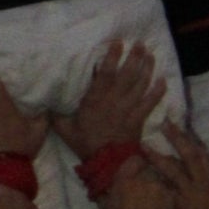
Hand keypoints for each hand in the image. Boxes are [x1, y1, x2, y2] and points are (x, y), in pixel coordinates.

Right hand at [58, 35, 165, 163]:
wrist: (107, 165)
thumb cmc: (85, 143)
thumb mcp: (64, 128)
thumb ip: (56, 113)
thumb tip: (45, 100)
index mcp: (96, 100)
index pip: (106, 74)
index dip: (113, 57)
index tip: (118, 43)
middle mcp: (114, 101)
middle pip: (127, 75)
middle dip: (135, 58)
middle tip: (140, 44)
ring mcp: (129, 110)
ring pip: (140, 85)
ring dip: (147, 69)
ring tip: (150, 55)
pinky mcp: (139, 119)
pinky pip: (150, 103)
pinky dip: (158, 91)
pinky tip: (163, 80)